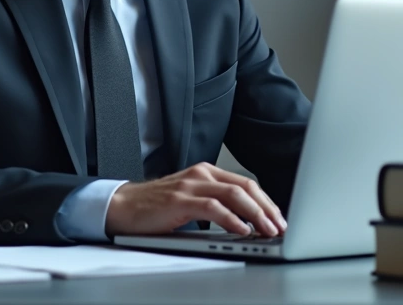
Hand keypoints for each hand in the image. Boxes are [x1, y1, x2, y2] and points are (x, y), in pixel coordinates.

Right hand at [104, 162, 287, 237]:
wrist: (122, 206)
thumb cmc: (156, 207)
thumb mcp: (191, 200)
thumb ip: (216, 204)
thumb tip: (247, 222)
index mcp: (206, 172)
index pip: (246, 184)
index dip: (266, 202)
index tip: (279, 218)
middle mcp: (201, 174)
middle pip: (245, 187)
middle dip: (267, 208)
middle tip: (280, 226)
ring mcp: (190, 185)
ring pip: (234, 195)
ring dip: (255, 214)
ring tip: (267, 230)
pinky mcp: (180, 200)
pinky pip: (213, 208)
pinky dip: (231, 219)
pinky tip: (242, 230)